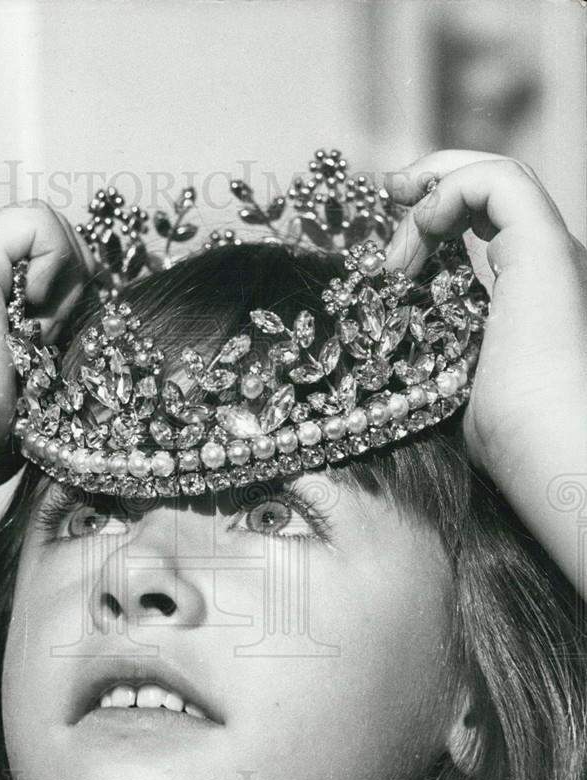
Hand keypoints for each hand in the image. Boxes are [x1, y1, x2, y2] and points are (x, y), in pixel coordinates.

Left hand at [385, 151, 586, 592]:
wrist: (545, 446)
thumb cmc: (506, 435)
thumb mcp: (452, 383)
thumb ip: (432, 352)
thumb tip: (386, 355)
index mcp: (527, 293)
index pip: (487, 226)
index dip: (439, 214)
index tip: (392, 236)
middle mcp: (544, 265)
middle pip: (495, 189)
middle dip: (437, 180)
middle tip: (390, 190)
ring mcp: (549, 253)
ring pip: (501, 176)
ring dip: (437, 187)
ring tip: (396, 218)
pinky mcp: (544, 249)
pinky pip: (500, 184)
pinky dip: (452, 190)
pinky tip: (420, 225)